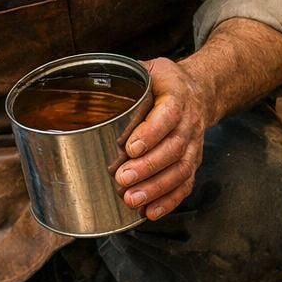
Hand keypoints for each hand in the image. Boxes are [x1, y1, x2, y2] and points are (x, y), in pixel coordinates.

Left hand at [115, 56, 215, 220]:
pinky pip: (185, 184)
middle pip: (174, 148)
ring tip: (132, 199)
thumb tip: (81, 87)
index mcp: (177, 96)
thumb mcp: (148, 69)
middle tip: (122, 178)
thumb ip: (121, 78)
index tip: (130, 147)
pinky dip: (169, 201)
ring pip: (180, 170)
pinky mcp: (193, 162)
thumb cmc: (165, 83)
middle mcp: (189, 122)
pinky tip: (150, 212)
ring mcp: (194, 145)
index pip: (169, 114)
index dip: (151, 133)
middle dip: (148, 167)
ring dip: (156, 188)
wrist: (201, 91)